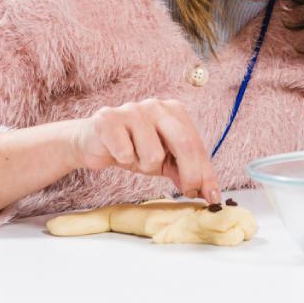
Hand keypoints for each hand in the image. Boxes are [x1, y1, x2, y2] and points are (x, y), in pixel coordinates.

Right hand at [66, 99, 220, 202]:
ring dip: (144, 166)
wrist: (91, 143)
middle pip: (183, 143)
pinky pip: (126, 154)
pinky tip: (117, 154)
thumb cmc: (132, 149)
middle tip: (189, 191)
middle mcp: (156, 106)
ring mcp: (132, 110)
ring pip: (153, 154)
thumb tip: (209, 193)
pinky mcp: (109, 119)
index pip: (196, 143)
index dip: (206, 172)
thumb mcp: (163, 160)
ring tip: (134, 159)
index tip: (213, 196)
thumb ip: (185, 171)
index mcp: (174, 111)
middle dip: (190, 174)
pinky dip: (124, 161)